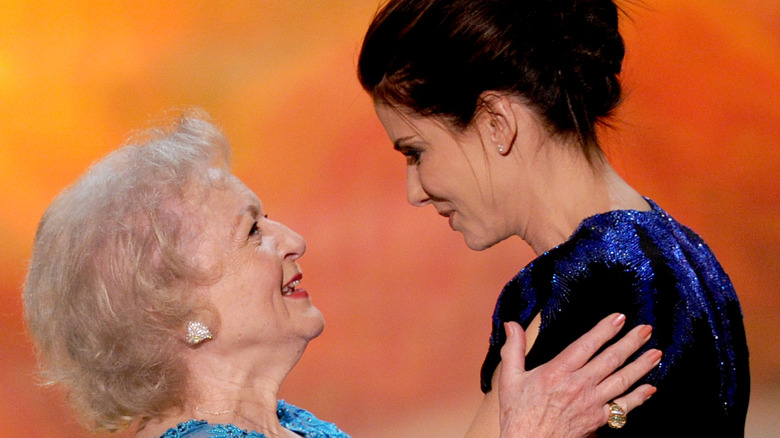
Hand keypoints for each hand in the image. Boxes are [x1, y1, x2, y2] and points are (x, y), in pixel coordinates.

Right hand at [498, 313, 660, 437]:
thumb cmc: (518, 415)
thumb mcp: (509, 378)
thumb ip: (513, 349)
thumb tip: (512, 324)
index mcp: (558, 371)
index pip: (587, 345)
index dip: (605, 330)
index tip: (620, 317)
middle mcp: (579, 385)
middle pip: (610, 359)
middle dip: (630, 342)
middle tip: (646, 329)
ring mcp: (591, 403)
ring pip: (622, 381)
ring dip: (641, 366)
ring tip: (656, 353)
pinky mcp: (597, 420)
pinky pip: (624, 407)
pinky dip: (639, 397)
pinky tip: (650, 388)